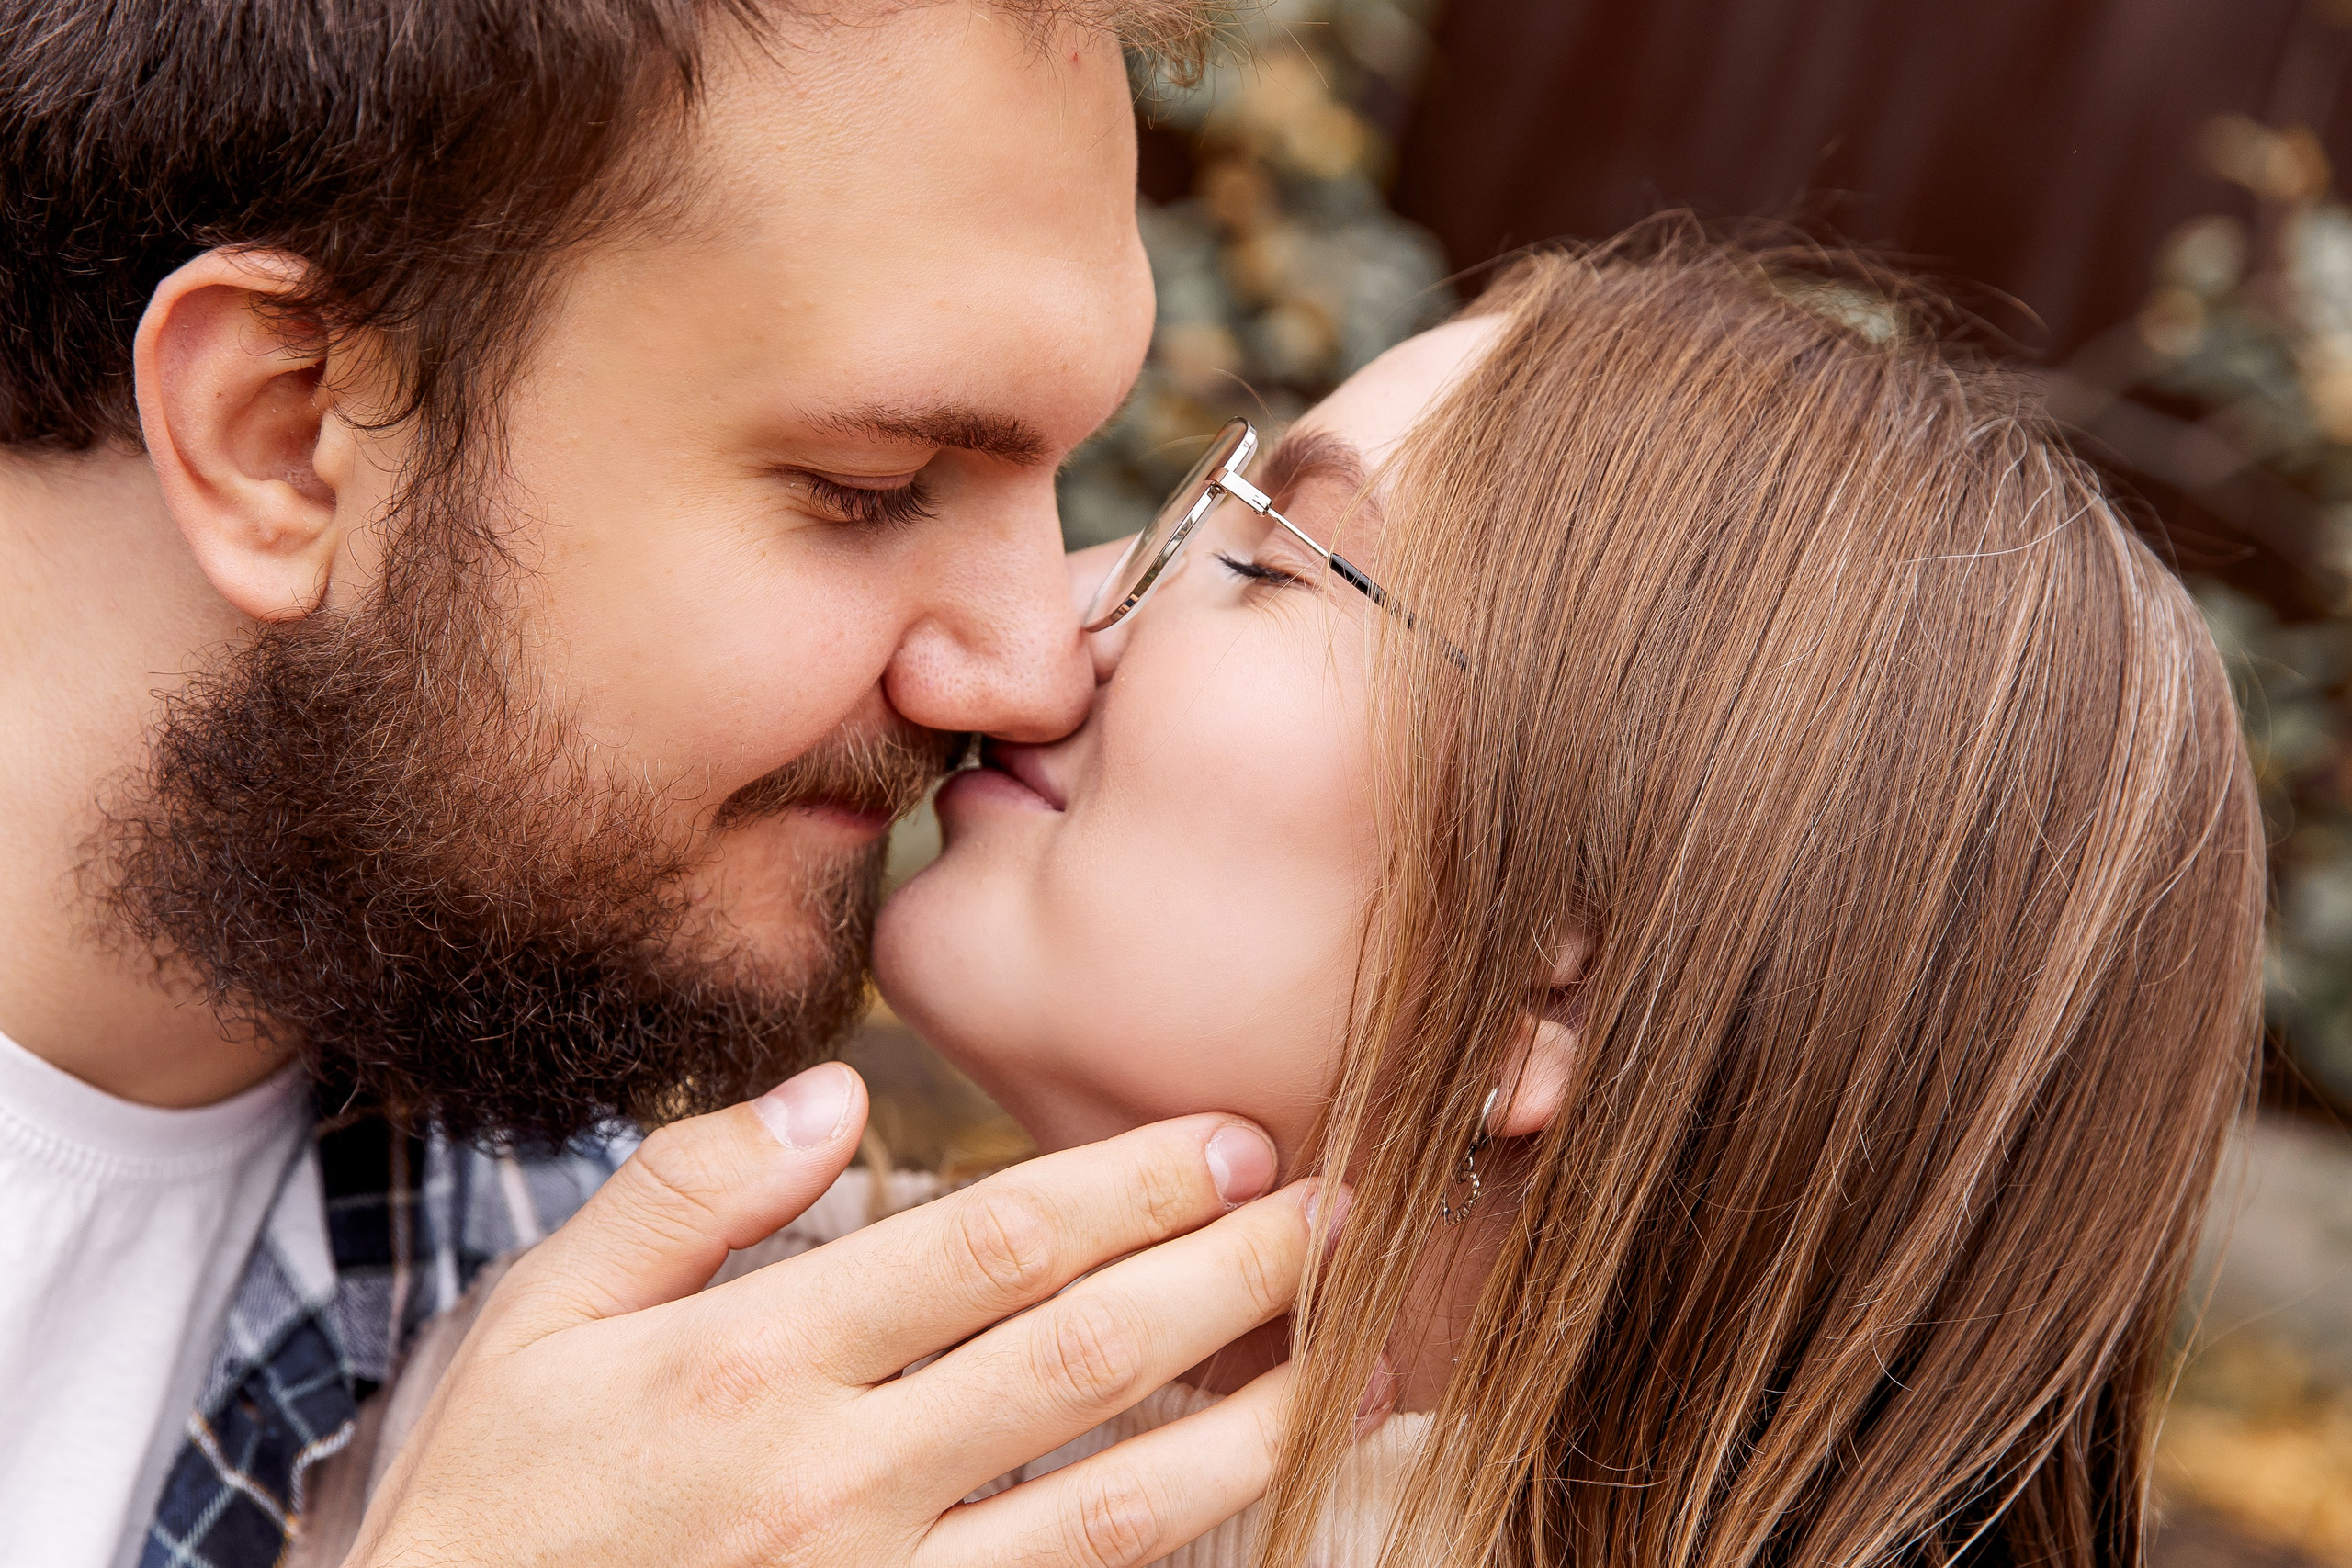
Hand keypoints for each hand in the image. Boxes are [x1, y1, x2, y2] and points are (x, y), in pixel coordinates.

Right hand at [344, 1062, 1345, 1567]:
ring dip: (1249, 1426)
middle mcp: (830, 1484)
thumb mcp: (531, 1322)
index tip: (1226, 1139)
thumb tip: (826, 1088)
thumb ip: (680, 1191)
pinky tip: (1251, 1513)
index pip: (985, 1249)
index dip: (1127, 1189)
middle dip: (1226, 1276)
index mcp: (748, 1367)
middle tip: (1337, 1210)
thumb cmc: (484, 1503)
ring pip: (1106, 1508)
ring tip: (1357, 1361)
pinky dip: (1167, 1560)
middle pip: (1076, 1358)